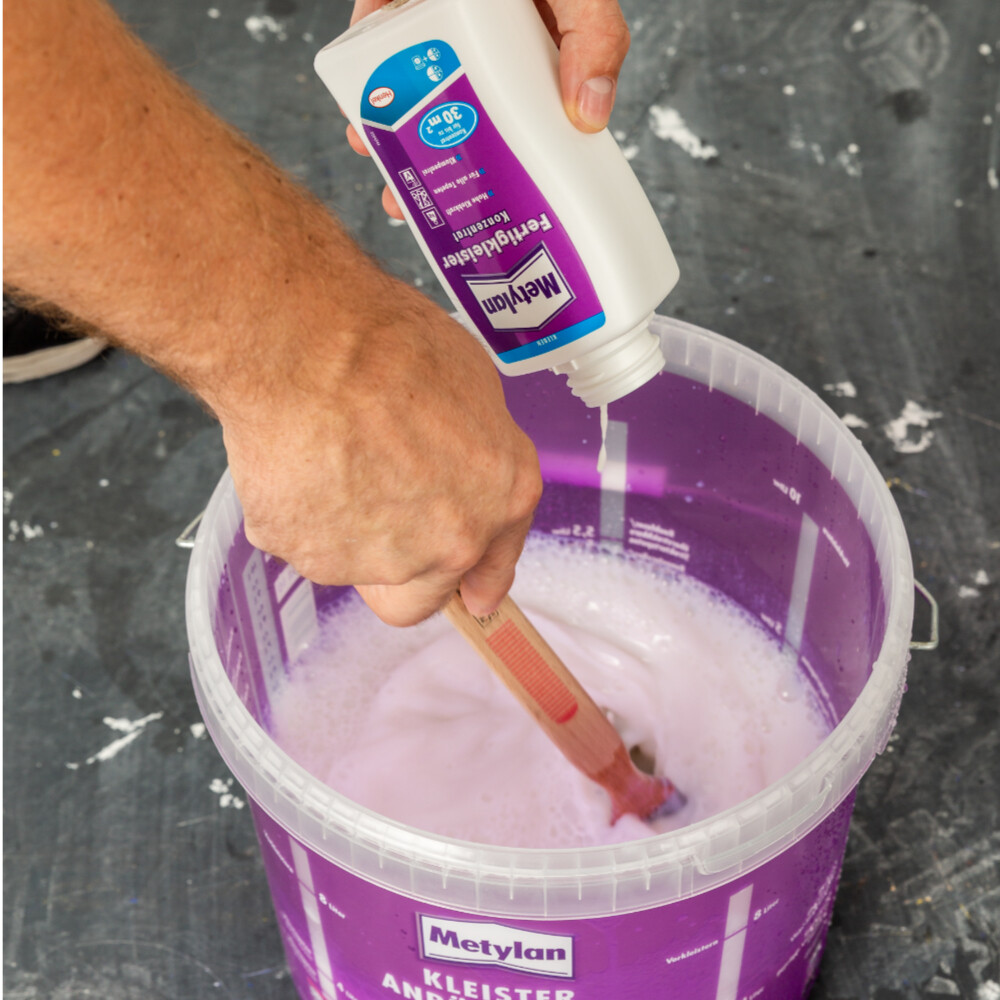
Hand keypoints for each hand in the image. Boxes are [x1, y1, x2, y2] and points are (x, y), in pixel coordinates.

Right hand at [219, 278, 542, 626]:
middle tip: (370, 501)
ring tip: (326, 453)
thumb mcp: (469, 380)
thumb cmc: (385, 342)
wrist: (303, 345)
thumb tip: (458, 462)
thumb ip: (474, 448)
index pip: (493, 565)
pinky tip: (295, 458)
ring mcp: (381, 558)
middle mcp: (450, 541)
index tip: (473, 597)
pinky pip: (301, 543)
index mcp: (501, 495)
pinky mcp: (311, 557)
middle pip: (420, 592)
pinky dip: (295, 513)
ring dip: (342, 528)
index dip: (478, 579)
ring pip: (356, 566)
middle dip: (399, 562)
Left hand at [346, 0, 630, 218]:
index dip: (509, 184)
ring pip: (412, 111)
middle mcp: (483, 57)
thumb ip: (595, 35)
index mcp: (534, 61)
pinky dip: (362, 99)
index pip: (526, 134)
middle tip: (417, 210)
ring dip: (394, 151)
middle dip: (438, 179)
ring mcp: (435, 37)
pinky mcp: (392, 16)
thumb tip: (587, 118)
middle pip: (462, 133)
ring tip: (385, 176)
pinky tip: (360, 125)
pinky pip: (373, 65)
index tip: (493, 225)